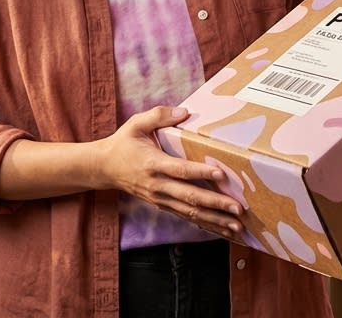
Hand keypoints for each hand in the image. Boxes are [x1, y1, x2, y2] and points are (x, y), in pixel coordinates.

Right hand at [100, 106, 242, 238]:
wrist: (103, 168)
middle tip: (238, 208)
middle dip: (215, 204)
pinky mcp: (162, 205)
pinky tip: (221, 229)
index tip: (220, 174)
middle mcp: (157, 185)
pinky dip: (205, 224)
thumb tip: (184, 111)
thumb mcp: (135, 124)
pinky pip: (186, 217)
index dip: (200, 172)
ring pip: (190, 213)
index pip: (180, 170)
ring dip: (215, 220)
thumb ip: (158, 115)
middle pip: (190, 197)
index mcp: (153, 164)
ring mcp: (160, 199)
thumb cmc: (123, 143)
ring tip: (237, 226)